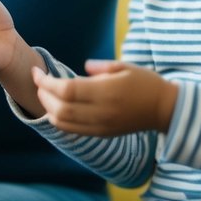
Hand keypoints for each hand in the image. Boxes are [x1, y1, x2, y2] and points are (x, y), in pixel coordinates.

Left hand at [30, 60, 177, 135]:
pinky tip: (56, 108)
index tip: (37, 71)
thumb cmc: (145, 82)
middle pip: (60, 108)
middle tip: (38, 80)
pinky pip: (73, 130)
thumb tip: (83, 67)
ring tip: (44, 94)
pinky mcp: (102, 134)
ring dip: (48, 108)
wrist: (163, 109)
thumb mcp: (125, 66)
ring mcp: (101, 126)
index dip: (46, 82)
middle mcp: (101, 112)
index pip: (66, 90)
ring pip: (63, 123)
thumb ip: (101, 67)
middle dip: (43, 94)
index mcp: (106, 92)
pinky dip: (59, 120)